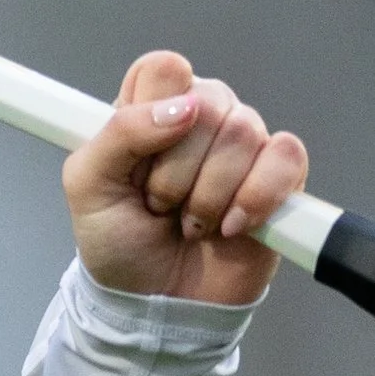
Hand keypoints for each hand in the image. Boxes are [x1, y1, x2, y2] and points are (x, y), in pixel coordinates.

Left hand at [62, 50, 307, 306]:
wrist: (157, 307)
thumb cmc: (119, 243)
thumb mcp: (88, 187)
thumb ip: (119, 134)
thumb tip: (182, 107)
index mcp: (149, 110)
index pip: (164, 68)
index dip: (153, 107)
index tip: (139, 157)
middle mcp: (199, 119)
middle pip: (207, 101)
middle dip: (175, 171)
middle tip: (158, 205)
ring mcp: (242, 148)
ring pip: (245, 131)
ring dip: (208, 194)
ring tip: (189, 222)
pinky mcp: (281, 179)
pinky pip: (286, 158)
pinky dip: (255, 199)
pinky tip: (230, 227)